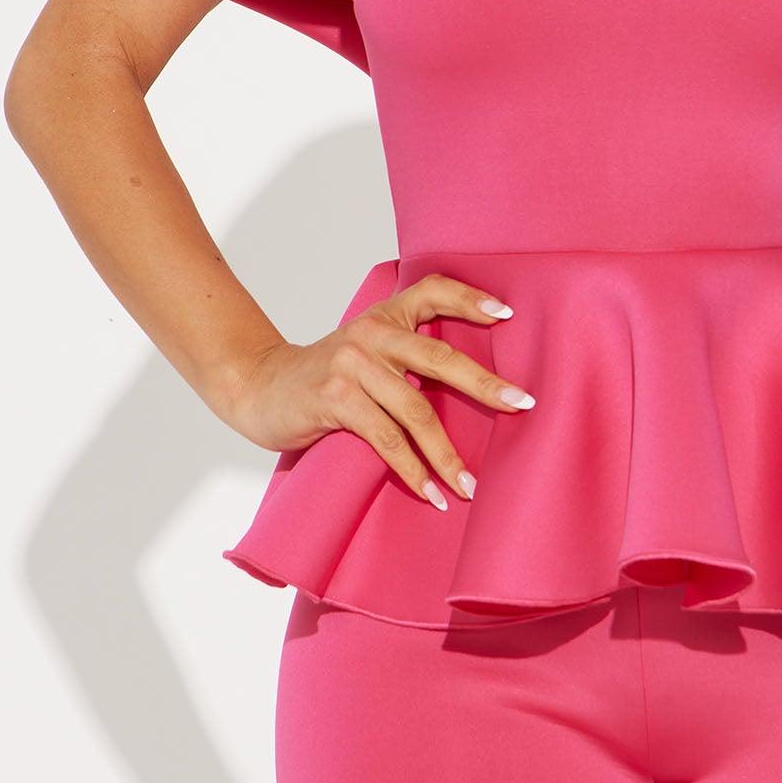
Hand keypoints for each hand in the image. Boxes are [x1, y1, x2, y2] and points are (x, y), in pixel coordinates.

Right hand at [216, 271, 533, 509]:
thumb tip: (470, 385)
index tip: (508, 314)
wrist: (259, 387)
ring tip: (469, 484)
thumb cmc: (322, 376)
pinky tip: (429, 493)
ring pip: (415, 409)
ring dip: (446, 454)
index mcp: (384, 315)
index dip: (470, 298)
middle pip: (439, 357)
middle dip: (485, 385)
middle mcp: (372, 333)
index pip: (432, 290)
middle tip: (522, 404)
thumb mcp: (364, 351)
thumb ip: (404, 353)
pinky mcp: (335, 398)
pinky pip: (385, 439)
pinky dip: (411, 470)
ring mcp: (353, 365)